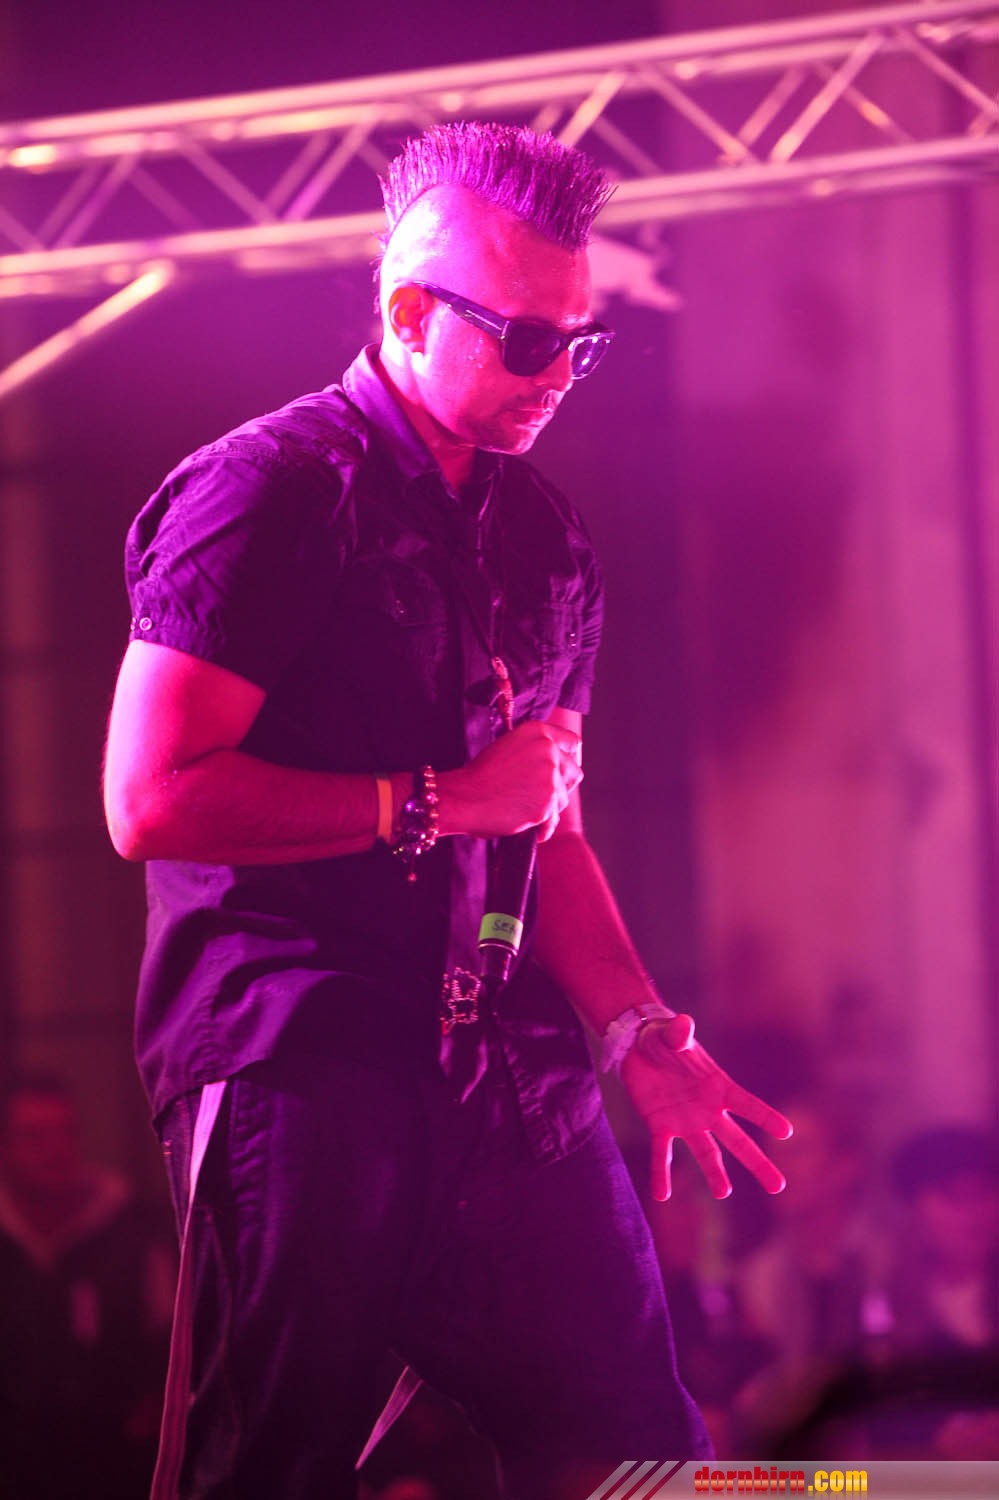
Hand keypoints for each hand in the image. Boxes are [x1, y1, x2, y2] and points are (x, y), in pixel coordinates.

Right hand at [438, 720, 581, 839]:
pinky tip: (529, 825)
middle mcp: (548, 750)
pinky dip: (543, 827)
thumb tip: (556, 762)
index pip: (572, 742)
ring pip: (564, 798)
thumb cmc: (480, 777)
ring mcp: (549, 776)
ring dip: (549, 807)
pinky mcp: (547, 802)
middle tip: (542, 795)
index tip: (564, 769)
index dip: (570, 758)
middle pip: (574, 771)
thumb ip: (534, 750)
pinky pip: (553, 819)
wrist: (464, 798)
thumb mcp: (508, 747)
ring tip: (525, 808)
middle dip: (562, 786)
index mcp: (537, 732)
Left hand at [620, 1014, 792, 1201]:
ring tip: (723, 1194)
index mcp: (717, 1087)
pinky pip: (662, 1154)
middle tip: (779, 1186)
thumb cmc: (664, 1037)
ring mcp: (686, 1121)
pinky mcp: (660, 1126)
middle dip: (757, 1162)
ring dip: (714, 1174)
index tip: (787, 1132)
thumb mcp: (671, 1033)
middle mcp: (707, 1110)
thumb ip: (679, 1033)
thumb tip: (684, 1023)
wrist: (638, 1047)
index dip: (765, 1117)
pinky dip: (661, 1173)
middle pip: (737, 1140)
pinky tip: (662, 1195)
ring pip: (705, 1153)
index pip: (746, 1104)